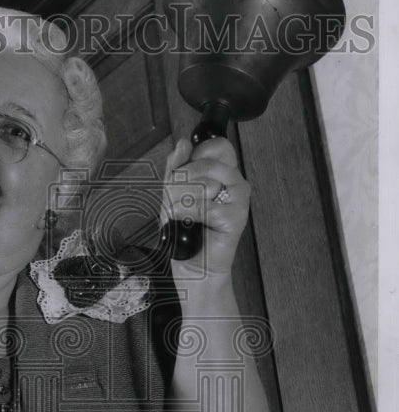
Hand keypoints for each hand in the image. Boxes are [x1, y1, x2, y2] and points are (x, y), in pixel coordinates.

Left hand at [162, 136, 249, 277]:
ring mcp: (238, 199)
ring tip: (183, 215)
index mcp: (223, 173)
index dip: (196, 155)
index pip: (217, 145)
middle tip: (178, 201)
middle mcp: (234, 182)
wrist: (195, 269)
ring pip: (200, 182)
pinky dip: (186, 215)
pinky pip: (201, 205)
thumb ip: (176, 168)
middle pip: (202, 163)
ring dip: (180, 201)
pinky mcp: (236, 216)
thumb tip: (183, 143)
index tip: (185, 173)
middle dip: (178, 183)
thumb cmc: (186, 233)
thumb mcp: (173, 194)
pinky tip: (187, 224)